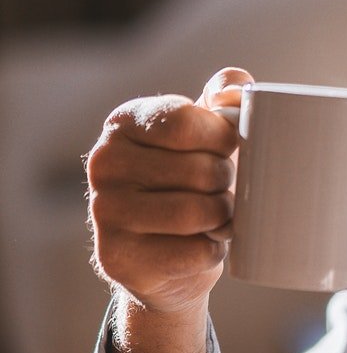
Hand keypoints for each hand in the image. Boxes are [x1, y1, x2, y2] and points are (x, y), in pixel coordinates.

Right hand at [85, 66, 252, 316]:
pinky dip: (213, 252)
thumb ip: (225, 95)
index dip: (223, 138)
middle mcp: (104, 163)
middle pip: (200, 170)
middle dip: (226, 183)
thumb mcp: (205, 131)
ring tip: (218, 217)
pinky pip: (195, 252)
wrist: (166, 259)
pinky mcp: (118, 258)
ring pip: (198, 212)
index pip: (186, 122)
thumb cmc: (191, 183)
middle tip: (220, 190)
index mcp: (124, 123)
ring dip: (223, 218)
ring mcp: (105, 212)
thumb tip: (236, 92)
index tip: (227, 149)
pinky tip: (202, 245)